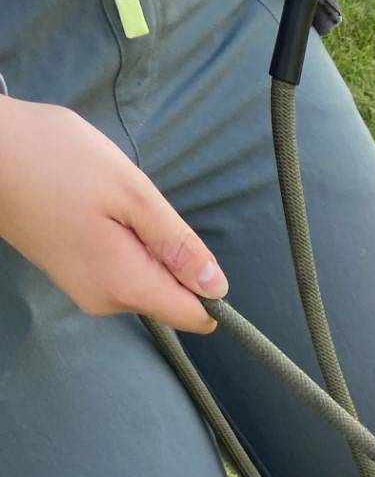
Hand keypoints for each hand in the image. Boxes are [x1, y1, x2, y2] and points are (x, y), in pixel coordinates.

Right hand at [0, 98, 227, 333]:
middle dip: (169, 256)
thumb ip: (177, 244)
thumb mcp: (130, 192)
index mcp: (127, 286)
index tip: (185, 244)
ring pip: (143, 280)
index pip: (194, 316)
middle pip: (169, 297)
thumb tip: (217, 288)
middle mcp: (107, 302)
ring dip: (142, 244)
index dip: (207, 287)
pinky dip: (120, 241)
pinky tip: (94, 209)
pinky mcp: (72, 275)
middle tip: (133, 209)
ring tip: (106, 205)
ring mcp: (85, 291)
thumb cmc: (54, 160)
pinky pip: (118, 268)